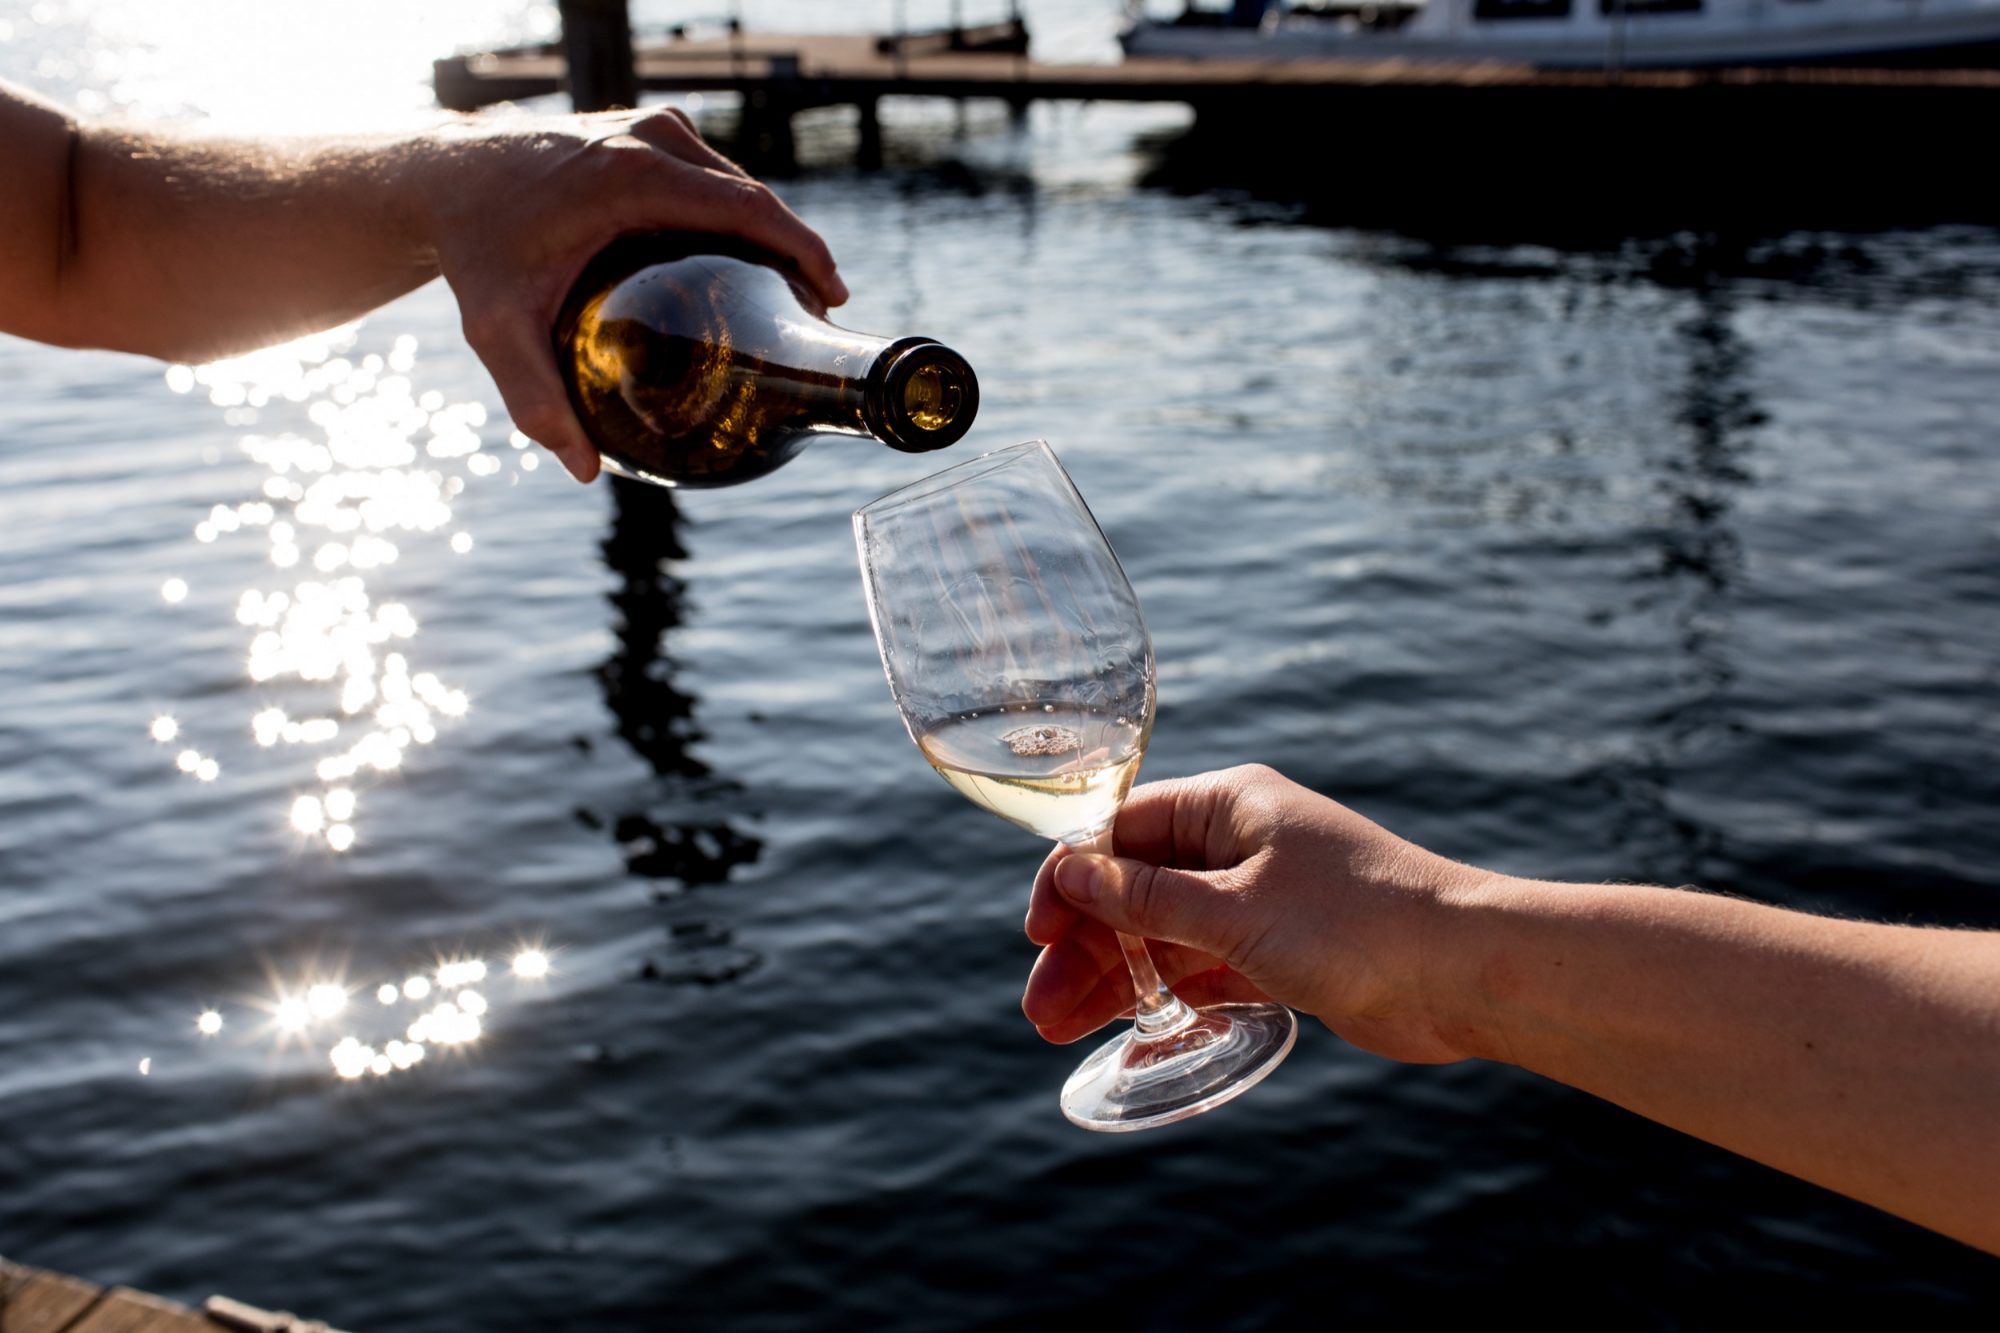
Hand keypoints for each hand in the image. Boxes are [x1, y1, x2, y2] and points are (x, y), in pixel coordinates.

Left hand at [407, 107, 846, 482]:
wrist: (445, 177)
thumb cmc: (475, 250)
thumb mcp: (498, 330)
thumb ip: (538, 399)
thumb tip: (585, 471)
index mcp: (635, 177)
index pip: (749, 209)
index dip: (804, 251)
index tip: (832, 297)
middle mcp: (651, 139)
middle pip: (752, 198)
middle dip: (794, 251)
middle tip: (810, 313)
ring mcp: (650, 126)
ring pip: (734, 183)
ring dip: (766, 232)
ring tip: (782, 293)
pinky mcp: (646, 128)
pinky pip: (709, 174)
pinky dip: (733, 213)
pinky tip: (737, 261)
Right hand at [1023, 764, 1479, 1063]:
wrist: (1466, 972)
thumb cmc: (1357, 921)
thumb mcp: (1236, 909)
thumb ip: (1147, 899)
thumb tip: (1070, 876)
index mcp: (1227, 807)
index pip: (1120, 830)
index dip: (1072, 879)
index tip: (1037, 934)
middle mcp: (1238, 845)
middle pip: (1135, 890)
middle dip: (1085, 947)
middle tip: (1040, 1009)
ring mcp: (1260, 899)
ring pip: (1165, 935)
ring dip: (1116, 978)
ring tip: (1061, 1030)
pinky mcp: (1283, 951)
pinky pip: (1204, 968)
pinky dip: (1168, 995)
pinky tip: (1130, 1032)